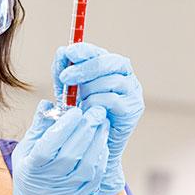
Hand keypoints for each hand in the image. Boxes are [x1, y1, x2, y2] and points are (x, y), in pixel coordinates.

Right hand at [4, 102, 109, 194]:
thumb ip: (37, 130)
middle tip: (95, 110)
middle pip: (73, 148)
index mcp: (34, 168)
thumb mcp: (24, 156)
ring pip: (89, 159)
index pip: (51, 142)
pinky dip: (101, 153)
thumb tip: (47, 104)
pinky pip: (97, 170)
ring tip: (101, 122)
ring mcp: (71, 189)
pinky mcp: (86, 194)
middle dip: (87, 127)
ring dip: (98, 138)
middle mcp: (53, 179)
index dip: (65, 124)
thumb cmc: (29, 184)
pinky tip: (102, 141)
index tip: (75, 110)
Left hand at [54, 43, 143, 194]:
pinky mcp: (133, 108)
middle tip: (65, 78)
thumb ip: (64, 71)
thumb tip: (62, 52)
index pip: (98, 51)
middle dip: (84, 68)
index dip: (83, 50)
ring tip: (77, 102)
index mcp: (108, 65)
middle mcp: (124, 74)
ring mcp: (132, 90)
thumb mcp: (67, 90)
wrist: (91, 145)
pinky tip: (86, 110)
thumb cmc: (79, 114)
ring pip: (111, 81)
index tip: (67, 53)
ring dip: (88, 90)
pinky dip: (95, 103)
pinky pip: (113, 99)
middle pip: (108, 61)